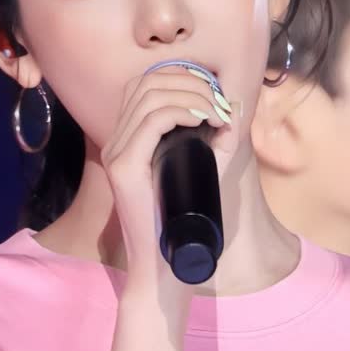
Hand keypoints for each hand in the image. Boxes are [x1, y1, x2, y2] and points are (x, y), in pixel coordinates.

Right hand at [101, 63, 236, 293]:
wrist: (161, 271)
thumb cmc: (180, 228)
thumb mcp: (200, 174)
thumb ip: (214, 143)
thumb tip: (233, 108)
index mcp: (128, 142)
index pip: (146, 86)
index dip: (182, 79)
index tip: (214, 99)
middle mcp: (116, 143)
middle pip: (147, 82)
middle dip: (190, 83)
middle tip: (219, 105)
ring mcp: (116, 154)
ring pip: (150, 95)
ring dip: (191, 95)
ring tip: (216, 113)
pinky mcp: (123, 168)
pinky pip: (152, 120)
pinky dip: (182, 111)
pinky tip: (203, 120)